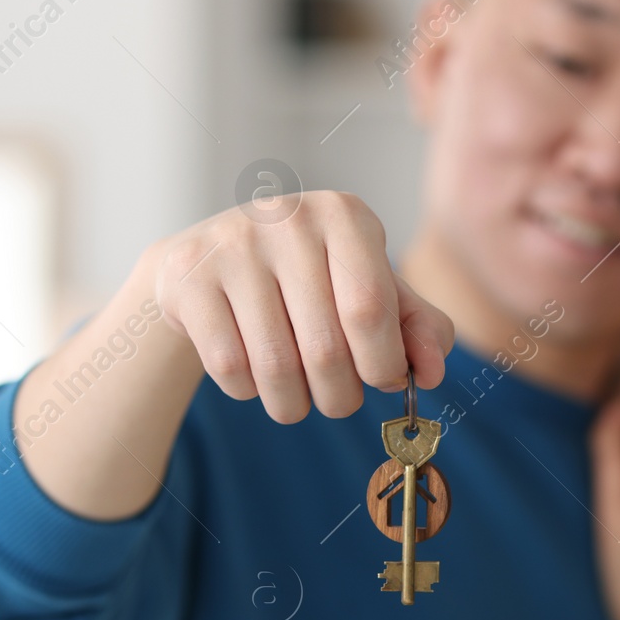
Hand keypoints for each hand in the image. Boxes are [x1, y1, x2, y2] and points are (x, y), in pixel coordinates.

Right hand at [152, 191, 454, 423]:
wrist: (209, 261)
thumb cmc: (310, 281)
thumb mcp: (371, 290)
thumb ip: (417, 327)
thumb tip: (432, 373)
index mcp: (345, 215)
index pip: (371, 311)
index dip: (383, 365)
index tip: (383, 379)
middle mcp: (288, 218)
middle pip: (326, 350)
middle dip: (340, 396)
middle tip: (339, 399)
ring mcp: (231, 245)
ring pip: (276, 368)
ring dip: (293, 404)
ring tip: (297, 398)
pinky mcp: (188, 277)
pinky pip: (230, 369)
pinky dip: (249, 392)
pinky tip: (253, 373)